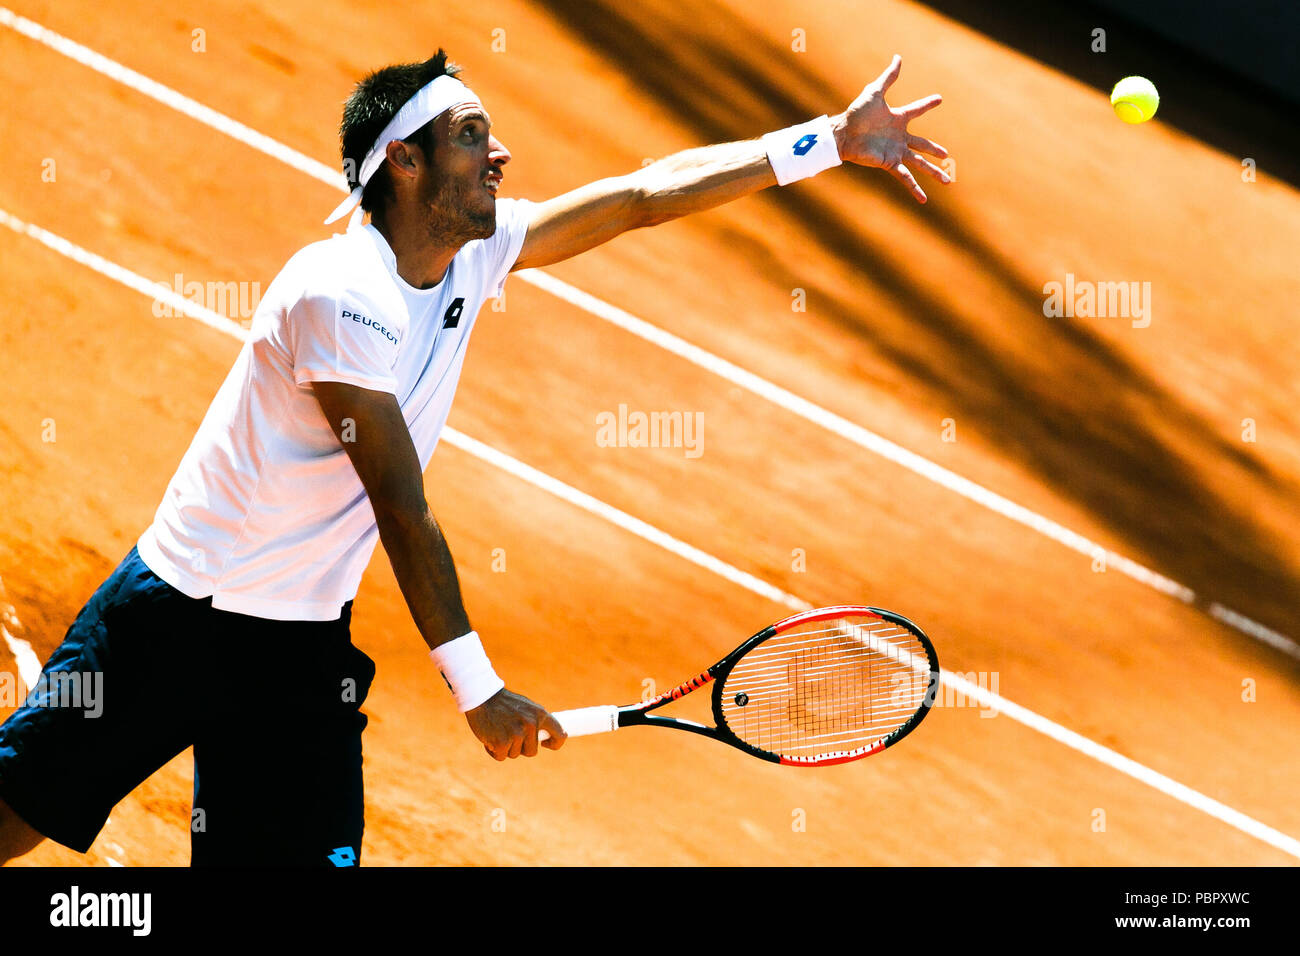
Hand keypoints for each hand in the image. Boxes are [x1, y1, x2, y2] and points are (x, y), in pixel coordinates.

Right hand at [465, 688, 566, 759]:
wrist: (481, 696)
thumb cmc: (503, 703)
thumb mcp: (525, 707)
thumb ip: (535, 721)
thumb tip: (545, 737)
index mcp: (540, 714)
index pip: (559, 734)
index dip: (555, 743)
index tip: (547, 744)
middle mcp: (531, 724)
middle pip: (531, 751)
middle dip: (520, 747)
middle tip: (509, 734)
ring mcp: (517, 734)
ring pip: (515, 754)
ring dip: (505, 747)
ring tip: (498, 731)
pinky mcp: (502, 742)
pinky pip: (501, 756)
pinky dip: (494, 751)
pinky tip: (490, 737)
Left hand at [831, 55, 949, 202]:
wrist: (844, 132)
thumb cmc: (856, 113)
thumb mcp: (875, 92)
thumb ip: (889, 77)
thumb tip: (898, 57)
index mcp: (898, 119)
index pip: (917, 109)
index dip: (927, 104)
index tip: (939, 99)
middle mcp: (899, 137)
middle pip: (923, 144)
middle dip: (935, 149)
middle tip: (947, 154)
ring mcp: (896, 151)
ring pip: (920, 163)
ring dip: (933, 172)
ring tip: (947, 181)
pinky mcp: (890, 163)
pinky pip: (906, 178)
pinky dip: (914, 188)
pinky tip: (924, 200)